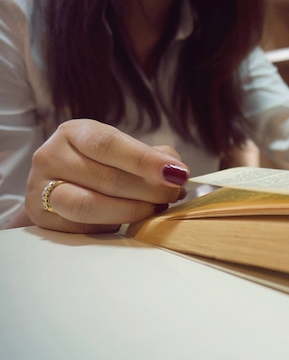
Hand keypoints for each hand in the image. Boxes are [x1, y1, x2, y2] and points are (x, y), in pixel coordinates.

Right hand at [24, 119, 188, 232]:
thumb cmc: (101, 163)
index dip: (145, 160)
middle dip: (149, 189)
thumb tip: (177, 174)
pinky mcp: (44, 218)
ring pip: (90, 205)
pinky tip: (135, 220)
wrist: (60, 185)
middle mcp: (52, 156)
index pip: (109, 144)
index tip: (176, 173)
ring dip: (132, 210)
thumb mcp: (122, 150)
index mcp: (75, 132)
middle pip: (106, 178)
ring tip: (156, 207)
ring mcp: (41, 188)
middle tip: (173, 194)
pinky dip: (115, 224)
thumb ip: (152, 157)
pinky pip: (84, 226)